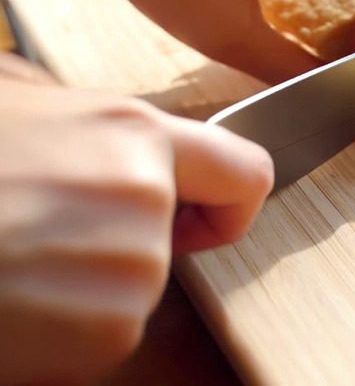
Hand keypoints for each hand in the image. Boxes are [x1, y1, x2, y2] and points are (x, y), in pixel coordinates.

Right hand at [0, 65, 272, 384]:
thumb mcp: (13, 101)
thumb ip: (80, 117)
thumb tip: (109, 133)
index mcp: (133, 133)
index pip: (246, 172)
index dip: (227, 204)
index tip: (200, 219)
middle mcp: (148, 198)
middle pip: (171, 244)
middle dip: (121, 249)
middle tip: (39, 235)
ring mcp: (133, 270)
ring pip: (133, 294)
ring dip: (82, 293)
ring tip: (12, 262)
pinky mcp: (106, 335)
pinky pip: (102, 338)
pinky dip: (60, 335)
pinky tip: (10, 301)